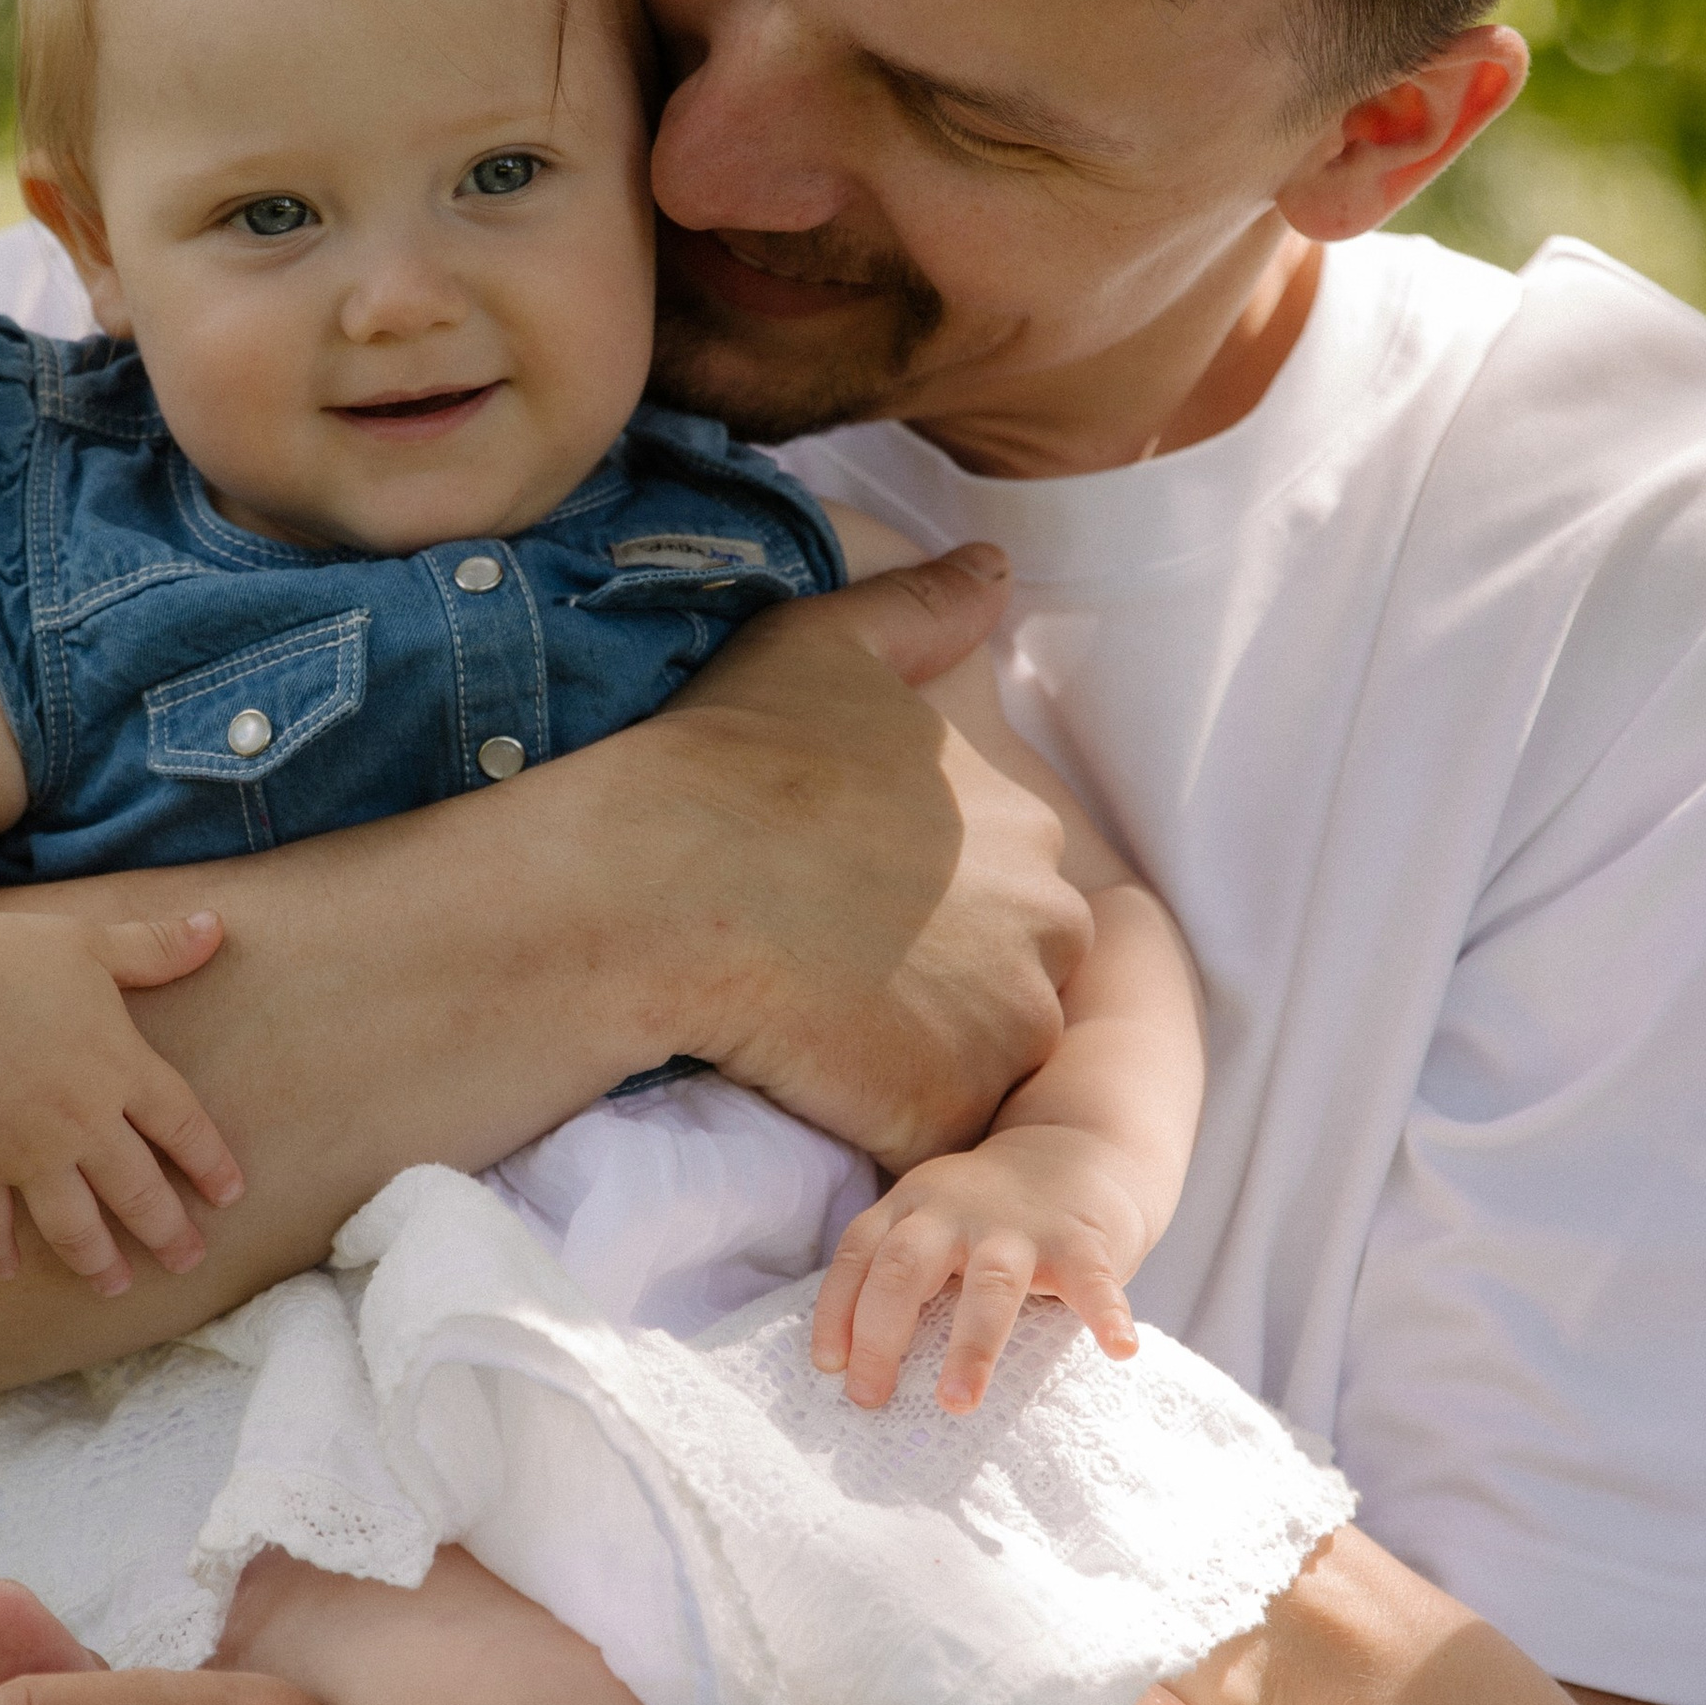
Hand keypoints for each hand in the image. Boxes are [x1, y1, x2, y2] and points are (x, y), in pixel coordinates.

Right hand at [0, 902, 244, 1288]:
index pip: (182, 1126)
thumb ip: (153, 947)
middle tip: (188, 1262)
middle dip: (167, 1231)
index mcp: (119, 1065)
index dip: (210, 1163)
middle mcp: (80, 1119)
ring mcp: (25, 1149)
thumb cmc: (6, 956)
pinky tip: (8, 1274)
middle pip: (138, 1189)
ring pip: (73, 1220)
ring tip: (116, 1287)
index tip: (231, 1196)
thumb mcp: (88, 942)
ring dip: (96, 1259)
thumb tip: (216, 926)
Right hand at [632, 553, 1095, 1163]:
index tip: (845, 915)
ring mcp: (1005, 1027)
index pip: (1012, 900)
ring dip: (916, 1063)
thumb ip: (924, 611)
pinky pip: (930, 1137)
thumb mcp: (829, 646)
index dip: (928, 916)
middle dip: (940, 996)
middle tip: (829, 981)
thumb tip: (994, 567)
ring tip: (815, 1034)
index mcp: (1030, 830)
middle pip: (1012, 988)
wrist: (655, 882)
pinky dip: (881, 1124)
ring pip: (978, 1067)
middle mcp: (1050, 927)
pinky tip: (809, 1081)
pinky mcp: (945, 1110)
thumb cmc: (731, 758)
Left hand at [811, 1124, 1147, 1408]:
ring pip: (989, 1283)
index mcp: (911, 1208)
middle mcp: (956, 1212)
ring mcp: (1020, 1227)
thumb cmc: (989, 1214)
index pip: (858, 1255)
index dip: (836, 1311)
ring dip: (970, 1345)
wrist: (1082, 1151)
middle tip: (869, 1397)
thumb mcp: (929, 1221)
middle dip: (881, 1334)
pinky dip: (1107, 1313)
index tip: (829, 1367)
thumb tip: (849, 1367)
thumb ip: (896, 1272)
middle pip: (904, 1267)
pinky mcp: (1081, 1241)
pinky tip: (1119, 1349)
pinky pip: (1093, 1280)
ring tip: (957, 1402)